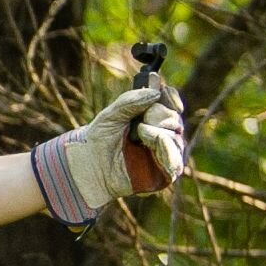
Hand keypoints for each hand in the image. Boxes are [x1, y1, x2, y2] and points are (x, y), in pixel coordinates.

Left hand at [30, 80, 192, 223]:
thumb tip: (155, 92)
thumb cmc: (99, 141)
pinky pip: (175, 159)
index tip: (162, 93)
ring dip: (158, 131)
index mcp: (151, 117)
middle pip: (174, 117)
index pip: (170, 102)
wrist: (90, 168)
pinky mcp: (166, 173)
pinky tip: (153, 140)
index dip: (170, 97)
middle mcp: (162, 133)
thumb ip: (129, 101)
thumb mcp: (110, 116)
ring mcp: (166, 153)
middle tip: (141, 121)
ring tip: (139, 133)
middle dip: (159, 114)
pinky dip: (165, 147)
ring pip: (175, 136)